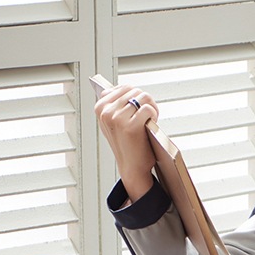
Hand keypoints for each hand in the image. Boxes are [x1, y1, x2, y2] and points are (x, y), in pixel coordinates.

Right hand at [94, 85, 159, 202]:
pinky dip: (154, 115)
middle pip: (135, 90)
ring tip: (149, 121)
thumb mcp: (113, 122)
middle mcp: (106, 111)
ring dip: (151, 108)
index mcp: (100, 107)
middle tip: (148, 117)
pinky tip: (151, 125)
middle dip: (145, 102)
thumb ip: (113, 105)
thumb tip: (118, 88)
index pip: (124, 87)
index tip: (138, 110)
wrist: (132, 167)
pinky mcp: (130, 126)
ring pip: (143, 97)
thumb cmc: (127, 144)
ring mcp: (116, 118)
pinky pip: (148, 108)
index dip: (137, 97)